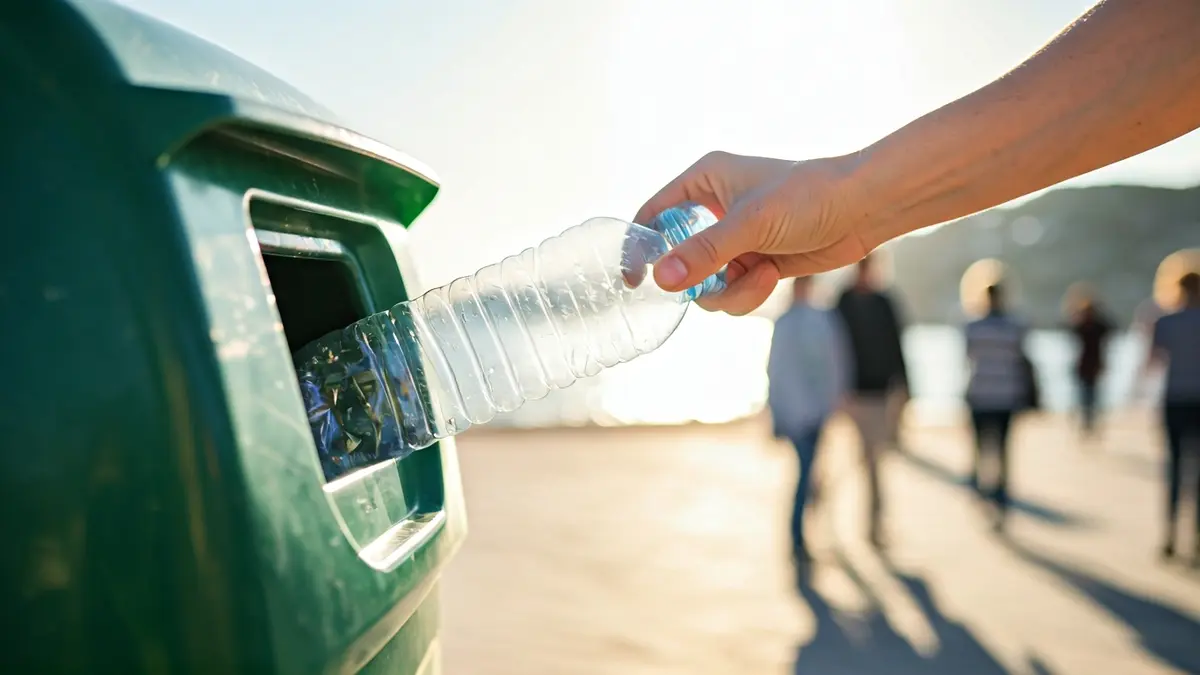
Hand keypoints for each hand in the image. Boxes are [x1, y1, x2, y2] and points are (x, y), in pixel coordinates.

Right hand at [635, 151, 869, 314]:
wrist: (864, 209)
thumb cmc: (808, 196)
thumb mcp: (750, 224)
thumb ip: (704, 253)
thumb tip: (661, 280)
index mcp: (703, 181)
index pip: (654, 215)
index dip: (641, 247)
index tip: (636, 281)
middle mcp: (714, 208)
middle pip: (678, 259)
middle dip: (698, 280)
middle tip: (713, 285)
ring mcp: (735, 239)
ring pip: (706, 284)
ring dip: (729, 290)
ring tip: (761, 276)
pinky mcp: (755, 262)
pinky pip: (732, 292)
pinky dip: (748, 293)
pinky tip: (772, 277)